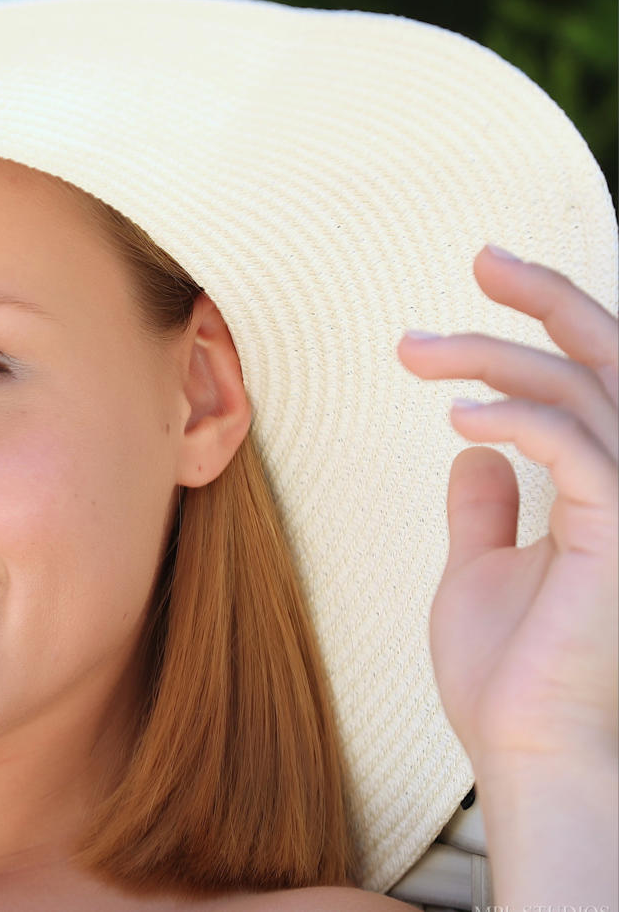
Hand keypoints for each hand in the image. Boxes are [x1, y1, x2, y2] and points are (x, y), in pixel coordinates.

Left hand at [397, 243, 616, 771]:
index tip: (485, 278)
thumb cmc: (509, 675)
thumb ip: (487, 506)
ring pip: (580, 392)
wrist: (527, 753)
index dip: (554, 320)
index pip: (600, 381)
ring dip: (493, 357)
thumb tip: (474, 447)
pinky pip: (574, 445)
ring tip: (413, 350)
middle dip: (549, 298)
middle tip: (477, 258)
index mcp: (613, 491)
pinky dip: (513, 417)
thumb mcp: (482, 570)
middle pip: (612, 361)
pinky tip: (454, 418)